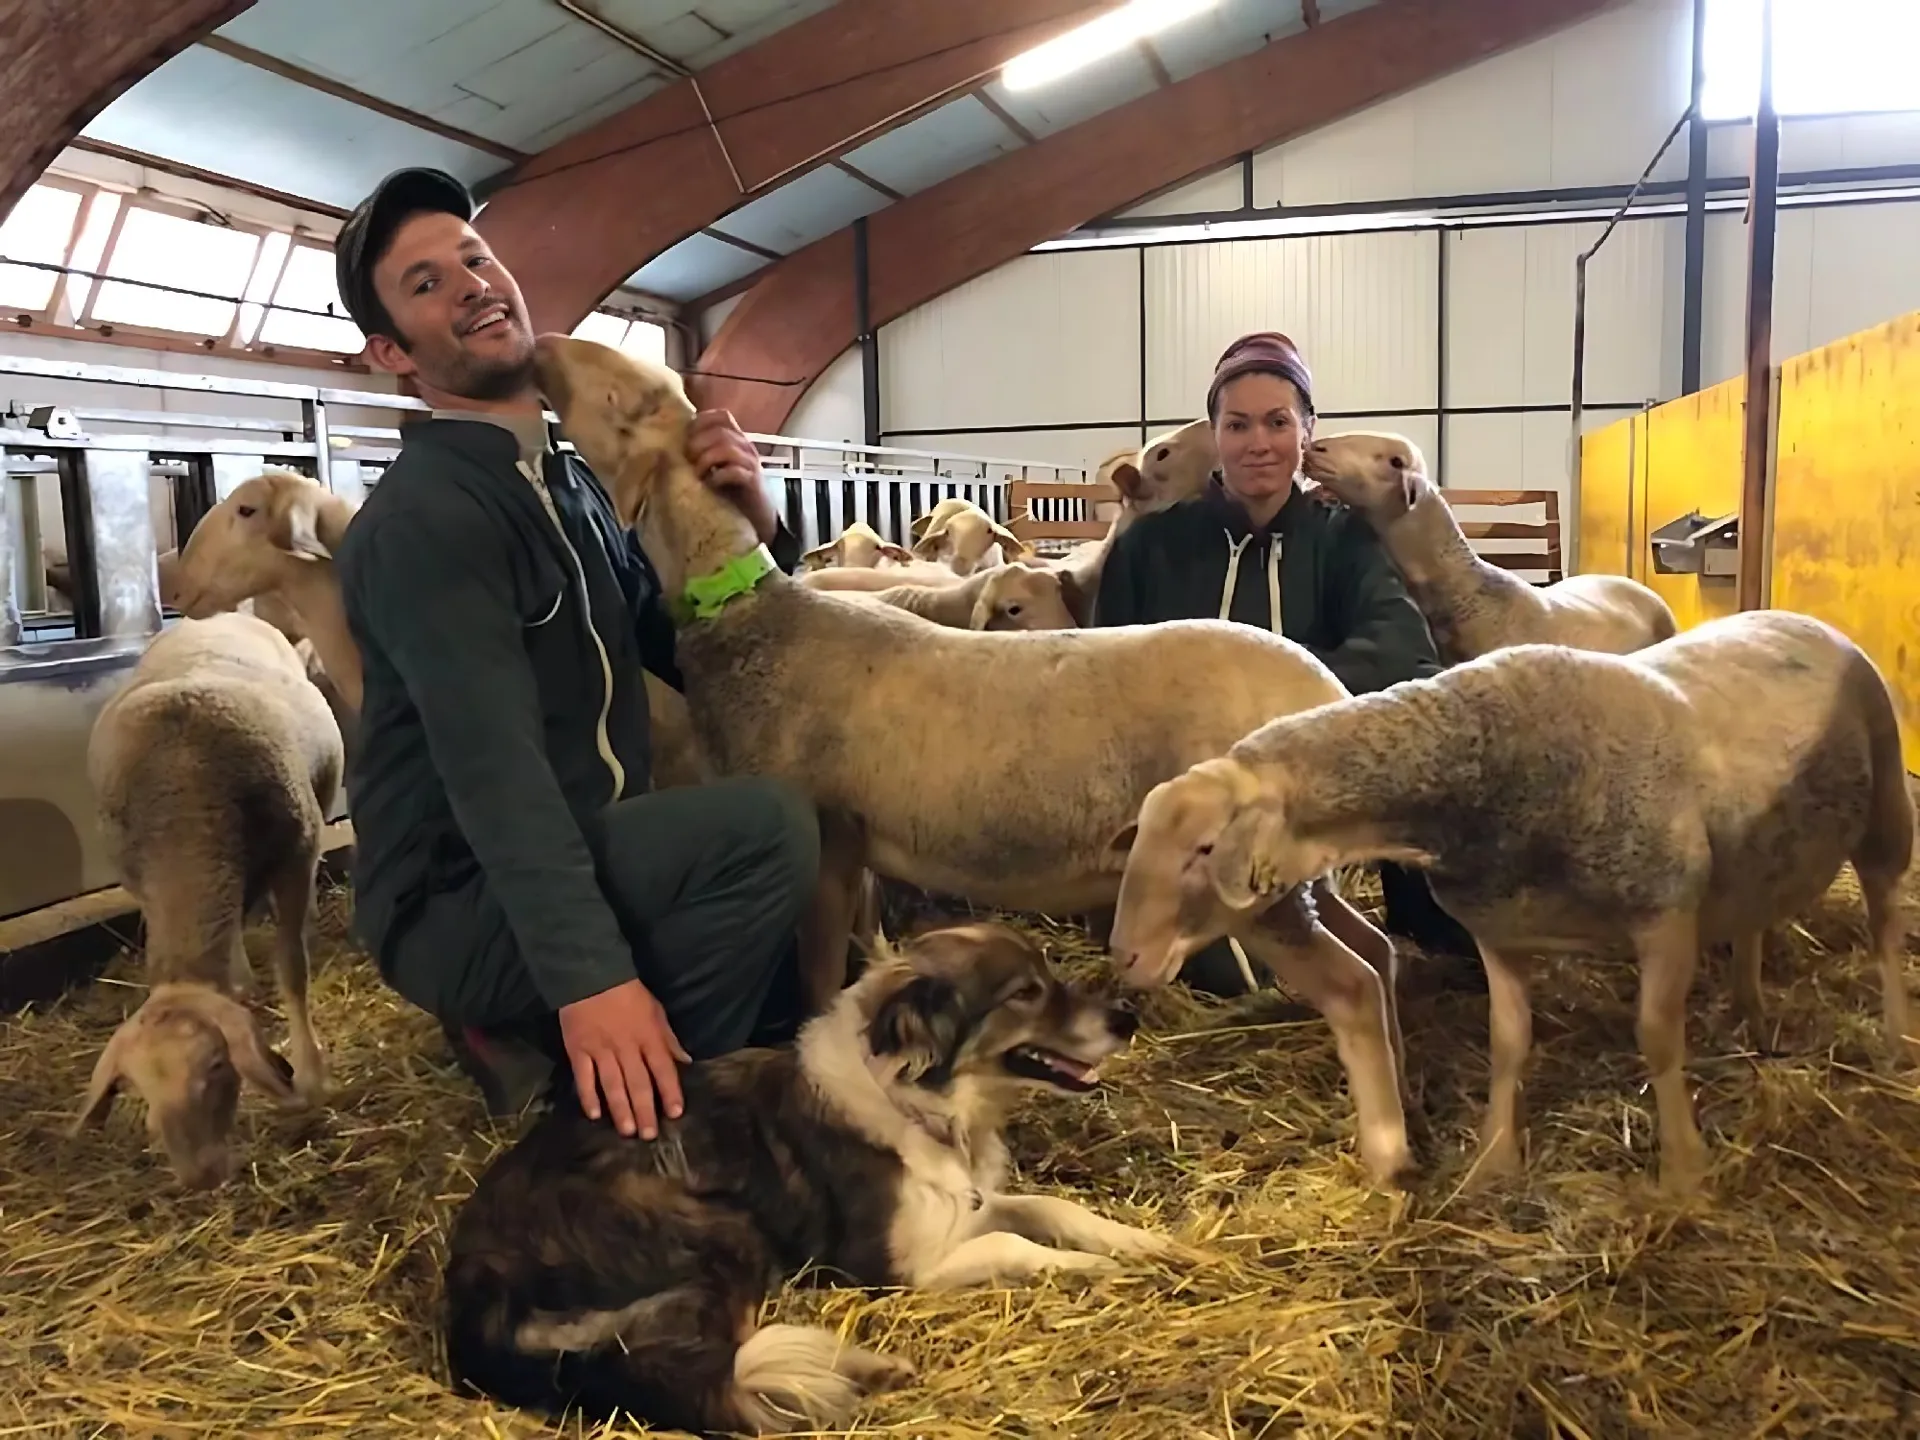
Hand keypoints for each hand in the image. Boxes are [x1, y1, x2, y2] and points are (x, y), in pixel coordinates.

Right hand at [557, 978, 689, 1138]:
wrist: (590, 975)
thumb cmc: (628, 994)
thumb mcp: (656, 1010)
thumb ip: (669, 1038)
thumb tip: (685, 1060)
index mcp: (648, 1036)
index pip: (663, 1068)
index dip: (670, 1091)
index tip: (675, 1113)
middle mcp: (626, 1047)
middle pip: (638, 1082)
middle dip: (645, 1110)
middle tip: (649, 1135)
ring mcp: (601, 1050)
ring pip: (613, 1085)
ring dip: (621, 1109)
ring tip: (627, 1132)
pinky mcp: (578, 1050)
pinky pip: (584, 1077)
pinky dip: (589, 1096)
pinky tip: (594, 1114)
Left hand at [689, 408, 777, 544]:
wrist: (758, 518)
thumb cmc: (732, 492)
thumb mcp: (716, 468)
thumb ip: (702, 454)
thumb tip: (671, 448)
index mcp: (736, 440)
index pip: (722, 416)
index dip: (701, 421)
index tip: (687, 438)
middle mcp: (746, 447)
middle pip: (720, 432)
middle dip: (698, 444)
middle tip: (688, 460)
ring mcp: (751, 464)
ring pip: (727, 448)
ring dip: (706, 460)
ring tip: (697, 474)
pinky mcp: (753, 482)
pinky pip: (734, 471)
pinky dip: (717, 477)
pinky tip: (710, 485)